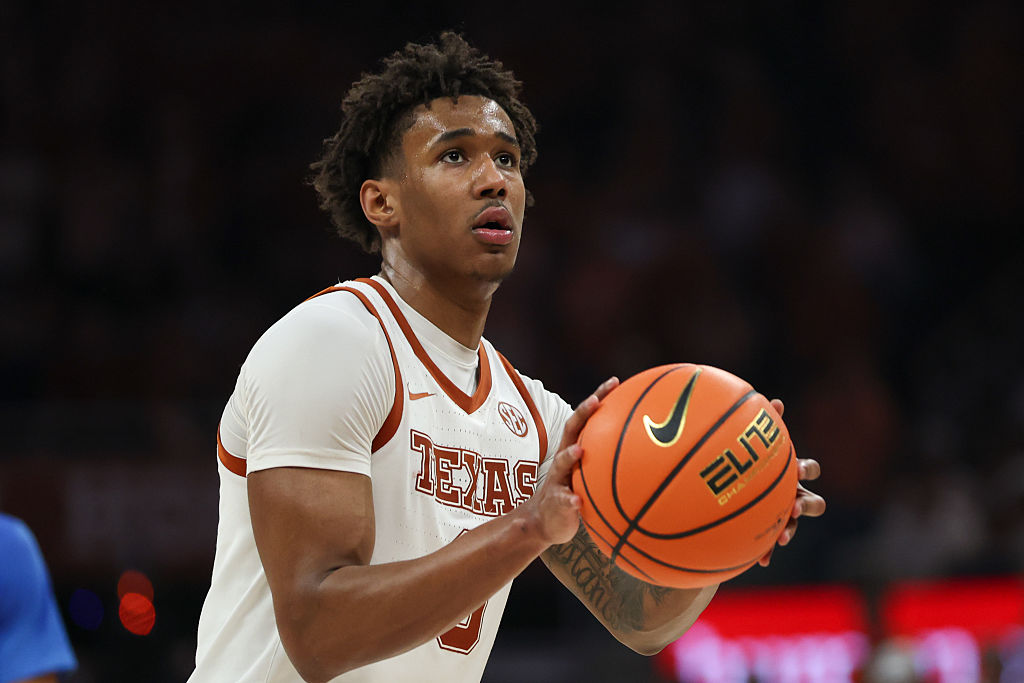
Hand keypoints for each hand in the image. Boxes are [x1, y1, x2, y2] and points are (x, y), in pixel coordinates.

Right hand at [525, 377, 619, 545]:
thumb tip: (653, 453)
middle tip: (595, 401)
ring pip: (560, 463)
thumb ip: (612, 462)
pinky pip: (562, 500)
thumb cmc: (576, 493)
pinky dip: (570, 500)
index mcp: (575, 448)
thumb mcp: (593, 475)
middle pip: (571, 430)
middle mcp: (563, 458)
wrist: (545, 521)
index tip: (615, 381)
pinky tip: (578, 502)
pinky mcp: (555, 503)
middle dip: (582, 413)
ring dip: (569, 456)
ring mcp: (557, 479)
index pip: (586, 417)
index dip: (598, 397)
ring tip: (579, 451)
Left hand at [758, 398, 825, 566]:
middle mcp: (794, 493)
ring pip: (794, 525)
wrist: (736, 486)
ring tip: (782, 537)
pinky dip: (768, 549)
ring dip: (790, 529)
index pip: (809, 470)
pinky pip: (771, 542)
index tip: (800, 471)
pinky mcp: (769, 531)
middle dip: (807, 504)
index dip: (808, 471)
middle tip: (795, 505)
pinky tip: (760, 560)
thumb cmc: (750, 459)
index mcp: (791, 472)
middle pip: (813, 502)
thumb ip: (766, 424)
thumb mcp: (757, 443)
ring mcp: (783, 515)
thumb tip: (775, 400)